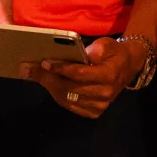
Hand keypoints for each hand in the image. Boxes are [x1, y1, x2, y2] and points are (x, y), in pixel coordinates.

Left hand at [21, 37, 141, 118]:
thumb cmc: (114, 53)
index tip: (45, 62)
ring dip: (48, 86)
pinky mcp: (94, 112)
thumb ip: (92, 50)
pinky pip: (70, 106)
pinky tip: (47, 84)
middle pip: (69, 88)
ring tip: (34, 75)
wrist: (127, 68)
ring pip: (67, 99)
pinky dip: (56, 95)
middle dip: (47, 78)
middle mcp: (104, 94)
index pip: (80, 74)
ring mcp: (99, 106)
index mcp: (109, 75)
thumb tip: (72, 54)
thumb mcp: (106, 44)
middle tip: (29, 69)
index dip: (61, 68)